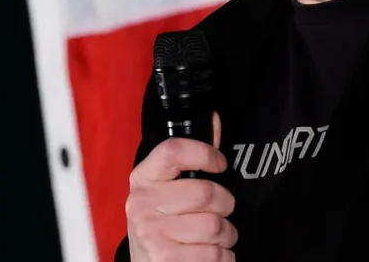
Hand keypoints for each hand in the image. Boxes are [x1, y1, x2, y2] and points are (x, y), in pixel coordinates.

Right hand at [127, 112, 236, 260]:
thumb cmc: (164, 222)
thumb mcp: (168, 189)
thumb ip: (193, 158)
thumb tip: (215, 120)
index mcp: (143, 178)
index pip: (173, 150)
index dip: (205, 153)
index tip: (221, 164)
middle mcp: (141, 203)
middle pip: (206, 191)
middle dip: (225, 204)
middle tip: (222, 211)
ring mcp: (151, 232)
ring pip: (215, 225)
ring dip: (226, 233)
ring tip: (216, 236)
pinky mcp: (164, 259)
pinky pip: (215, 254)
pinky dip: (223, 256)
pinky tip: (212, 253)